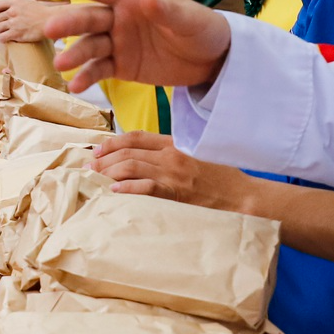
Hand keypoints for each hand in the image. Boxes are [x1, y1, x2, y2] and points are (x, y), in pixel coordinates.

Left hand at [0, 0, 56, 42]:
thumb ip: (20, 1)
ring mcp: (14, 23)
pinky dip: (3, 39)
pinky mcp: (16, 34)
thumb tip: (14, 1)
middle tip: (4, 26)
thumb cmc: (43, 12)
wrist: (51, 21)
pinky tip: (7, 39)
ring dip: (0, 32)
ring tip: (5, 33)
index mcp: (15, 2)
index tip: (2, 15)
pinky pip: (2, 37)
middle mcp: (12, 12)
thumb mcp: (30, 1)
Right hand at [40, 0, 232, 92]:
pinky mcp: (121, 67)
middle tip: (51, 29)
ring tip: (61, 65)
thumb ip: (166, 10)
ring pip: (89, 47)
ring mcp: (118, 44)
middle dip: (69, 23)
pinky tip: (76, 86)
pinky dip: (86, 78)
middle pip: (88, 19)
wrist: (213, 60)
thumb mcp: (188, 19)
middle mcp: (118, 19)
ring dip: (74, 54)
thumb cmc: (202, 28)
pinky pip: (99, 71)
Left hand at [90, 130, 255, 210]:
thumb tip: (143, 159)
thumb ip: (171, 154)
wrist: (243, 196)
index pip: (137, 136)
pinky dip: (128, 188)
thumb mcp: (195, 156)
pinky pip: (147, 187)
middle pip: (129, 152)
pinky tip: (114, 191)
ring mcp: (174, 174)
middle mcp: (172, 155)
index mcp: (175, 143)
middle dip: (105, 158)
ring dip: (109, 172)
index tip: (98, 149)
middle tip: (89, 167)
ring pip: (132, 166)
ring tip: (95, 178)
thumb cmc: (221, 178)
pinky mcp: (177, 193)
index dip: (113, 141)